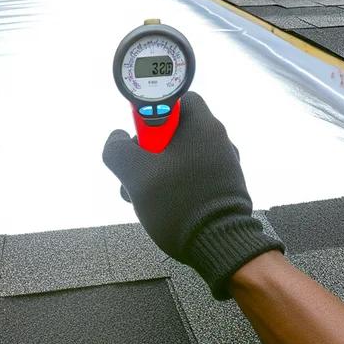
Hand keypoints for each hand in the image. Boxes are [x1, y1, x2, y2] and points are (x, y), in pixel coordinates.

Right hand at [102, 91, 281, 298]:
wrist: (219, 246)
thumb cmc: (178, 203)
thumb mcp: (135, 175)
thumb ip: (117, 150)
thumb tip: (116, 139)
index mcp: (203, 125)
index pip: (176, 98)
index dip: (152, 113)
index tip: (140, 137)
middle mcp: (219, 140)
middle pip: (174, 132)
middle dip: (149, 151)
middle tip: (136, 174)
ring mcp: (226, 165)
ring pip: (181, 157)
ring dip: (158, 173)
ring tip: (145, 199)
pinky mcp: (227, 188)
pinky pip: (194, 177)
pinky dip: (176, 186)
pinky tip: (164, 208)